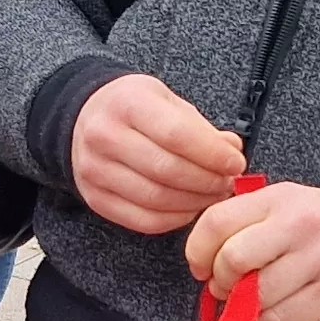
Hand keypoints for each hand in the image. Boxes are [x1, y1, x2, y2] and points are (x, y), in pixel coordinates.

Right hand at [71, 73, 243, 233]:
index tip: (235, 163)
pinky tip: (189, 208)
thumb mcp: (165, 100)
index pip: (176, 134)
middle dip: (207, 181)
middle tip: (227, 183)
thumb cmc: (132, 107)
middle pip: (167, 170)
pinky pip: (142, 220)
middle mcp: (104, 136)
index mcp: (127, 103)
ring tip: (212, 195)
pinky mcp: (95, 198)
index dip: (212, 154)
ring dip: (194, 202)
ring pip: (156, 199)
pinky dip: (174, 219)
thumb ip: (199, 126)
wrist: (84, 116)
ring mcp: (95, 170)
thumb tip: (231, 151)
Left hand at [185, 182, 319, 320]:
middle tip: (230, 288)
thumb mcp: (289, 205)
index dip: (198, 251)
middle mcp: (298, 225)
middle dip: (222, 281)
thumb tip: (204, 260)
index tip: (200, 267)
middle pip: (233, 259)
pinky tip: (276, 314)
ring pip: (255, 297)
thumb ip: (248, 221)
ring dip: (246, 308)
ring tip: (256, 302)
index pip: (217, 221)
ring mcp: (318, 259)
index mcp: (279, 198)